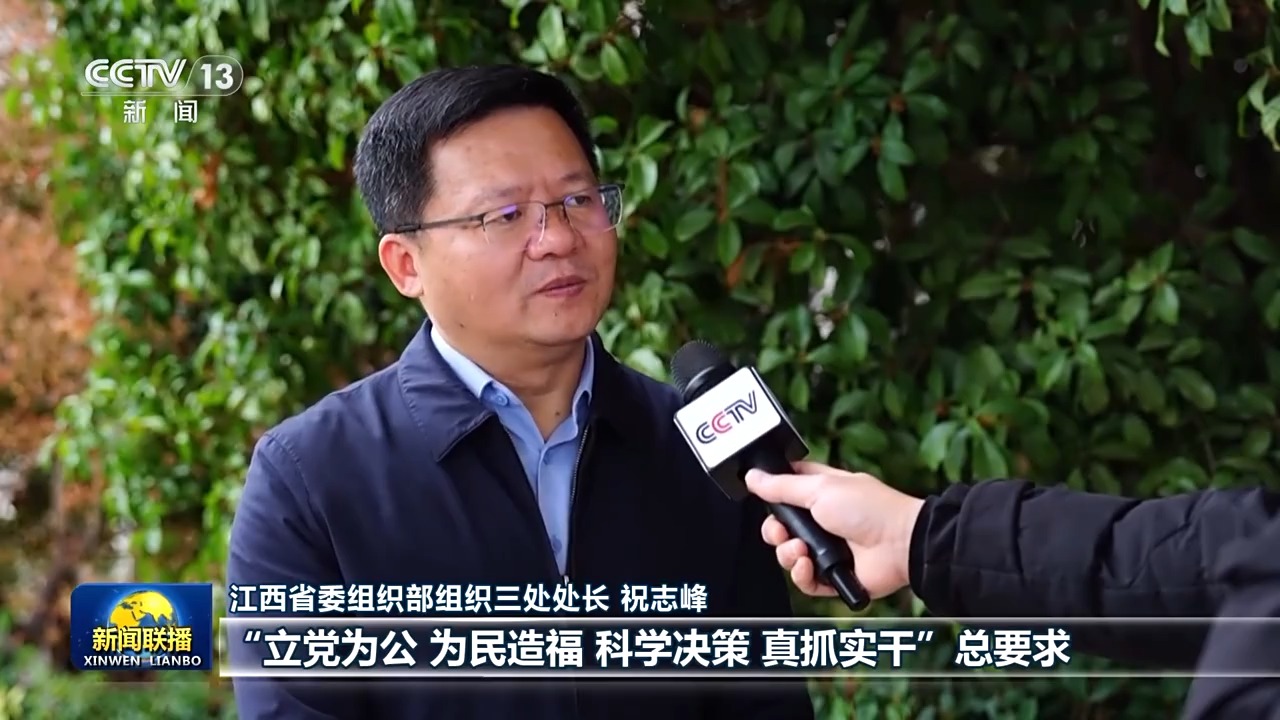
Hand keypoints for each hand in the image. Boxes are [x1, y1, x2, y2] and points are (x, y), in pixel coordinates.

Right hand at [745, 461, 924, 599]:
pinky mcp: (833, 576)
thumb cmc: (870, 509)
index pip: (787, 489)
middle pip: (781, 528)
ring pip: (789, 556)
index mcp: (822, 492)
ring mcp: (828, 549)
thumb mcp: (820, 488)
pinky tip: (809, 566)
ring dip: (787, 554)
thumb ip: (782, 486)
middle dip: (775, 532)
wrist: (899, 544)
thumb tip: (753, 477)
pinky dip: (802, 575)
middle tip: (782, 531)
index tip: (764, 495)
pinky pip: (804, 581)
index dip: (772, 493)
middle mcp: (823, 520)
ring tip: (801, 551)